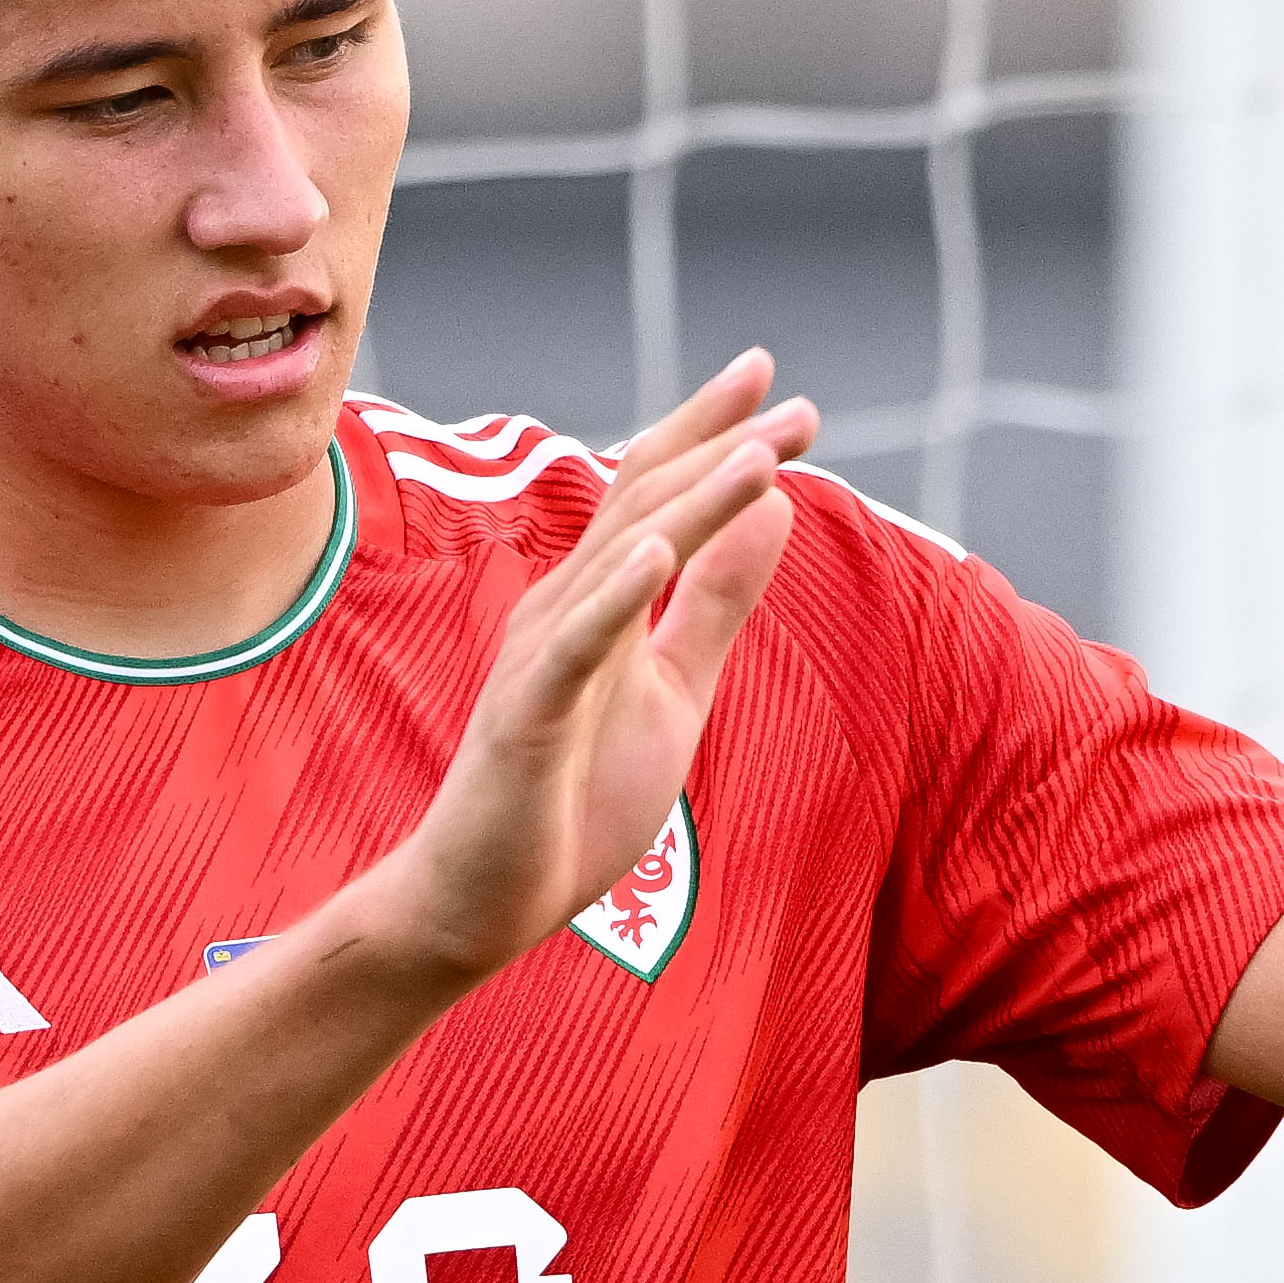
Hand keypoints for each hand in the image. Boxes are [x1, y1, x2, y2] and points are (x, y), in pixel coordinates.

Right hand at [344, 355, 819, 980]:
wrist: (485, 899)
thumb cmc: (573, 797)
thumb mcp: (675, 692)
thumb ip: (717, 605)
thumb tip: (773, 512)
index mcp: (601, 601)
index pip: (655, 495)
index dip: (711, 435)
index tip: (774, 383)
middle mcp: (565, 607)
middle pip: (643, 503)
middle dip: (722, 451)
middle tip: (798, 406)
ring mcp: (541, 658)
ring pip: (620, 561)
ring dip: (692, 506)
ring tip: (760, 458)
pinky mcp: (526, 716)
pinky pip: (573, 647)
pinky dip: (616, 597)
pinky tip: (660, 552)